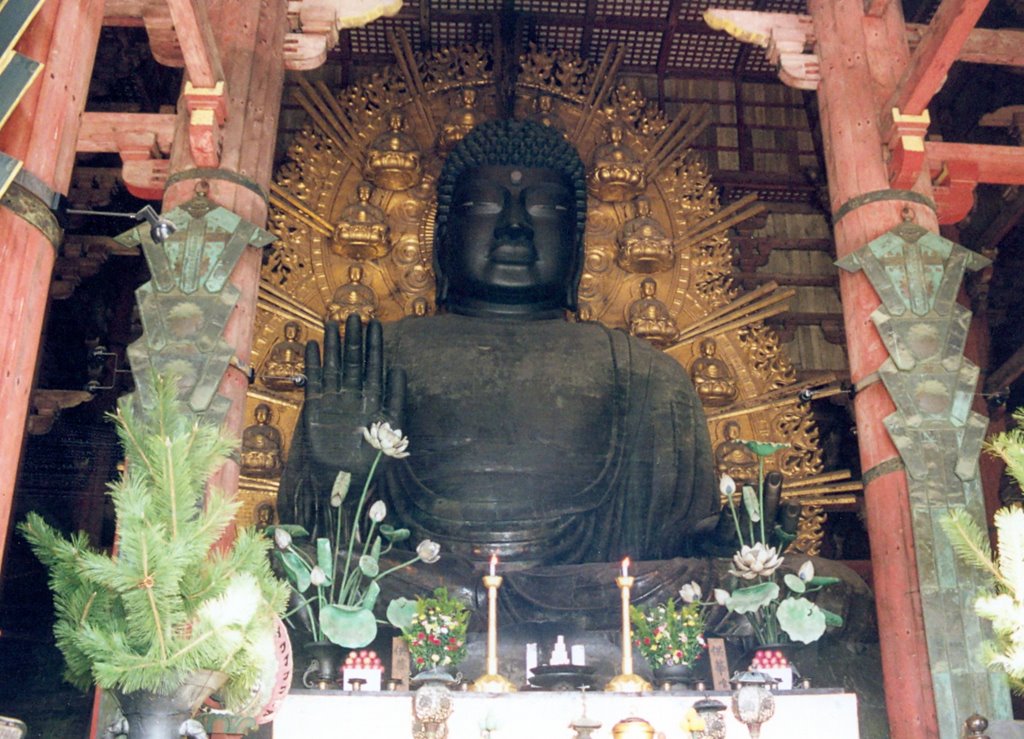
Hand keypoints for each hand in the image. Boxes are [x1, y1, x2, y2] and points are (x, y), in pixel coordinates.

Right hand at [302, 314, 405, 483]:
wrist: (346, 479)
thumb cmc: (373, 459)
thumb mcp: (391, 428)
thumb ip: (395, 398)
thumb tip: (399, 368)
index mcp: (374, 398)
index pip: (374, 365)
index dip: (374, 345)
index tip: (376, 324)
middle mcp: (354, 395)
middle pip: (353, 360)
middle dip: (354, 339)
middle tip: (354, 315)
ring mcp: (335, 399)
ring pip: (334, 366)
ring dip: (333, 345)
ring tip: (332, 323)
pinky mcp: (317, 407)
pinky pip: (315, 381)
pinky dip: (314, 365)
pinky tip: (314, 346)